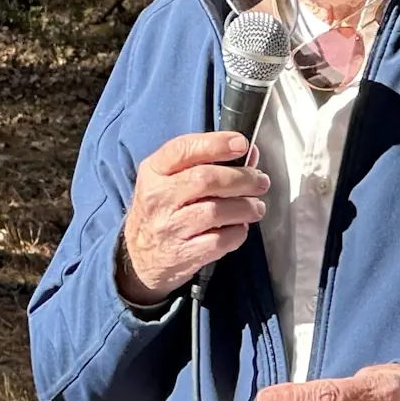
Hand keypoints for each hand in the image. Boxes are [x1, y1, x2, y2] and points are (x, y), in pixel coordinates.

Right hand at [117, 131, 268, 304]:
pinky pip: (220, 240)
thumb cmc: (161, 212)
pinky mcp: (182, 254)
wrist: (139, 257)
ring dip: (246, 207)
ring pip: (217, 211)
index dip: (215, 144)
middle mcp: (158, 198)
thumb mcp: (168, 180)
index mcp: (153, 172)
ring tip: (255, 207)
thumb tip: (248, 155)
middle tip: (259, 181)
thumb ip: (205, 163)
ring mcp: (169, 228)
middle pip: (206, 179)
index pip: (183, 150)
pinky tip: (239, 228)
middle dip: (242, 178)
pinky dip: (238, 232)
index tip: (241, 143)